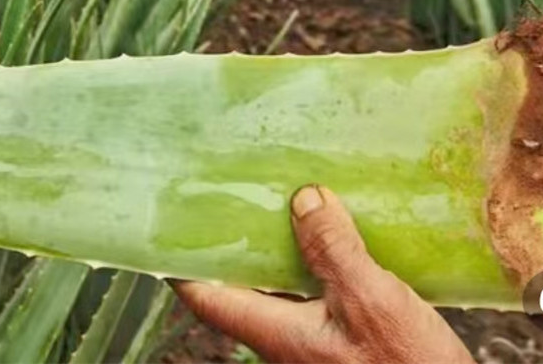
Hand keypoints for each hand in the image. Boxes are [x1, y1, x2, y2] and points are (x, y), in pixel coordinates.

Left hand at [173, 185, 472, 363]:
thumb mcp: (372, 301)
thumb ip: (334, 250)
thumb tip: (303, 199)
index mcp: (279, 334)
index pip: (209, 298)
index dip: (184, 264)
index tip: (170, 227)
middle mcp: (288, 342)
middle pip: (243, 288)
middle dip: (238, 242)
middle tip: (235, 198)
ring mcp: (314, 344)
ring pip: (281, 289)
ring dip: (281, 249)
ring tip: (286, 205)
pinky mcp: (343, 341)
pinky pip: (314, 294)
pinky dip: (314, 263)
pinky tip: (336, 239)